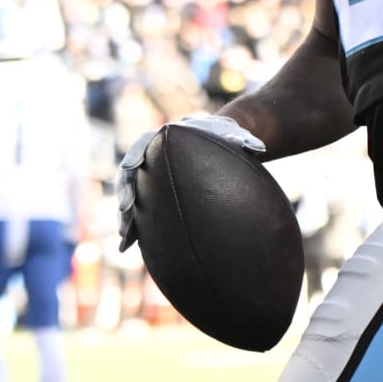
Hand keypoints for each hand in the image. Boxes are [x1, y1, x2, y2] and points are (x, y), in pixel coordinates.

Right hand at [116, 115, 266, 251]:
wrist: (217, 141)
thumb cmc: (225, 137)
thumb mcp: (234, 135)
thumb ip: (242, 140)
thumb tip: (257, 149)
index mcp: (163, 139)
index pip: (141, 147)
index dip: (133, 160)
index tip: (131, 170)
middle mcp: (150, 157)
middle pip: (130, 175)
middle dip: (125, 192)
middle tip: (125, 210)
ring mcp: (148, 176)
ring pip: (131, 196)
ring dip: (126, 215)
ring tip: (125, 237)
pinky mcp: (152, 193)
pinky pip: (139, 210)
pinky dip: (134, 225)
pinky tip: (128, 246)